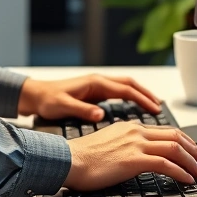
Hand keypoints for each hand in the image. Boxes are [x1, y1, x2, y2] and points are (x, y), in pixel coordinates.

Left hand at [18, 74, 160, 121]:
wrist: (35, 95)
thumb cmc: (47, 101)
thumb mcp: (63, 107)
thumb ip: (82, 111)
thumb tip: (100, 115)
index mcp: (95, 83)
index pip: (126, 90)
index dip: (142, 99)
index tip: (156, 109)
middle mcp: (98, 81)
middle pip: (130, 84)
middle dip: (147, 94)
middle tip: (161, 107)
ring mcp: (97, 85)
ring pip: (125, 87)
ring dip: (140, 94)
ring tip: (154, 106)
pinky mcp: (94, 92)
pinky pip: (118, 92)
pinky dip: (130, 98)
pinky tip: (135, 108)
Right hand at [63, 122, 196, 189]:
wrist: (68, 160)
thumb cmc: (82, 158)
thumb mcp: (108, 144)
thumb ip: (125, 146)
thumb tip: (135, 158)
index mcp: (130, 127)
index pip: (166, 131)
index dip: (185, 142)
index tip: (193, 152)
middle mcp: (136, 132)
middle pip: (176, 137)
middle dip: (195, 151)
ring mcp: (135, 144)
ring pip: (175, 148)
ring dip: (192, 162)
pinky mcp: (133, 159)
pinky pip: (166, 164)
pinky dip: (181, 172)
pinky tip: (187, 180)